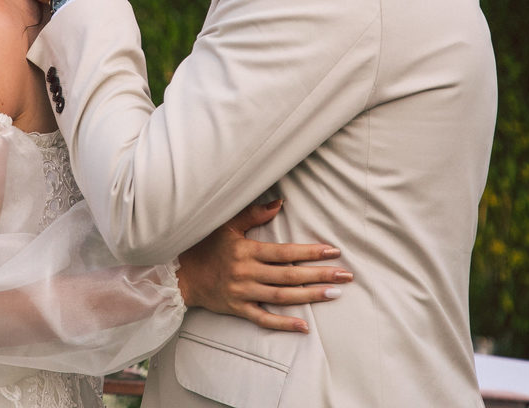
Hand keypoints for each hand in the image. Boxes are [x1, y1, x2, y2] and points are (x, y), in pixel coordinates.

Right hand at [176, 200, 351, 332]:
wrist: (182, 274)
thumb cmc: (205, 246)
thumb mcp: (226, 225)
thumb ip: (253, 214)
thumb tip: (279, 203)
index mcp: (247, 250)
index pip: (285, 252)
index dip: (310, 252)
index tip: (333, 251)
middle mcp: (247, 272)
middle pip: (289, 275)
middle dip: (319, 275)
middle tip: (345, 276)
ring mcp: (243, 293)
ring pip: (282, 296)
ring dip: (310, 296)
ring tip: (334, 294)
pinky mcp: (239, 308)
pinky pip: (263, 318)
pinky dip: (283, 324)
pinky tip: (304, 326)